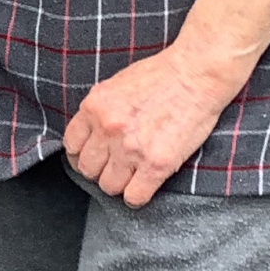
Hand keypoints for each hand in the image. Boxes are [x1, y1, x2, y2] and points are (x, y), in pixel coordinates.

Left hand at [62, 44, 244, 207]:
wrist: (197, 74)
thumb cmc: (163, 75)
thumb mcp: (117, 85)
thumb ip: (101, 110)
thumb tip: (92, 133)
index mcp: (95, 107)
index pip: (72, 145)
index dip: (82, 155)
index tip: (93, 157)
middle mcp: (108, 129)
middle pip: (88, 169)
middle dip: (101, 170)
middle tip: (115, 166)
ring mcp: (131, 148)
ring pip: (109, 186)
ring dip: (119, 184)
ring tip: (131, 176)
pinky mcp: (156, 164)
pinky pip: (135, 196)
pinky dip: (137, 196)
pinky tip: (143, 187)